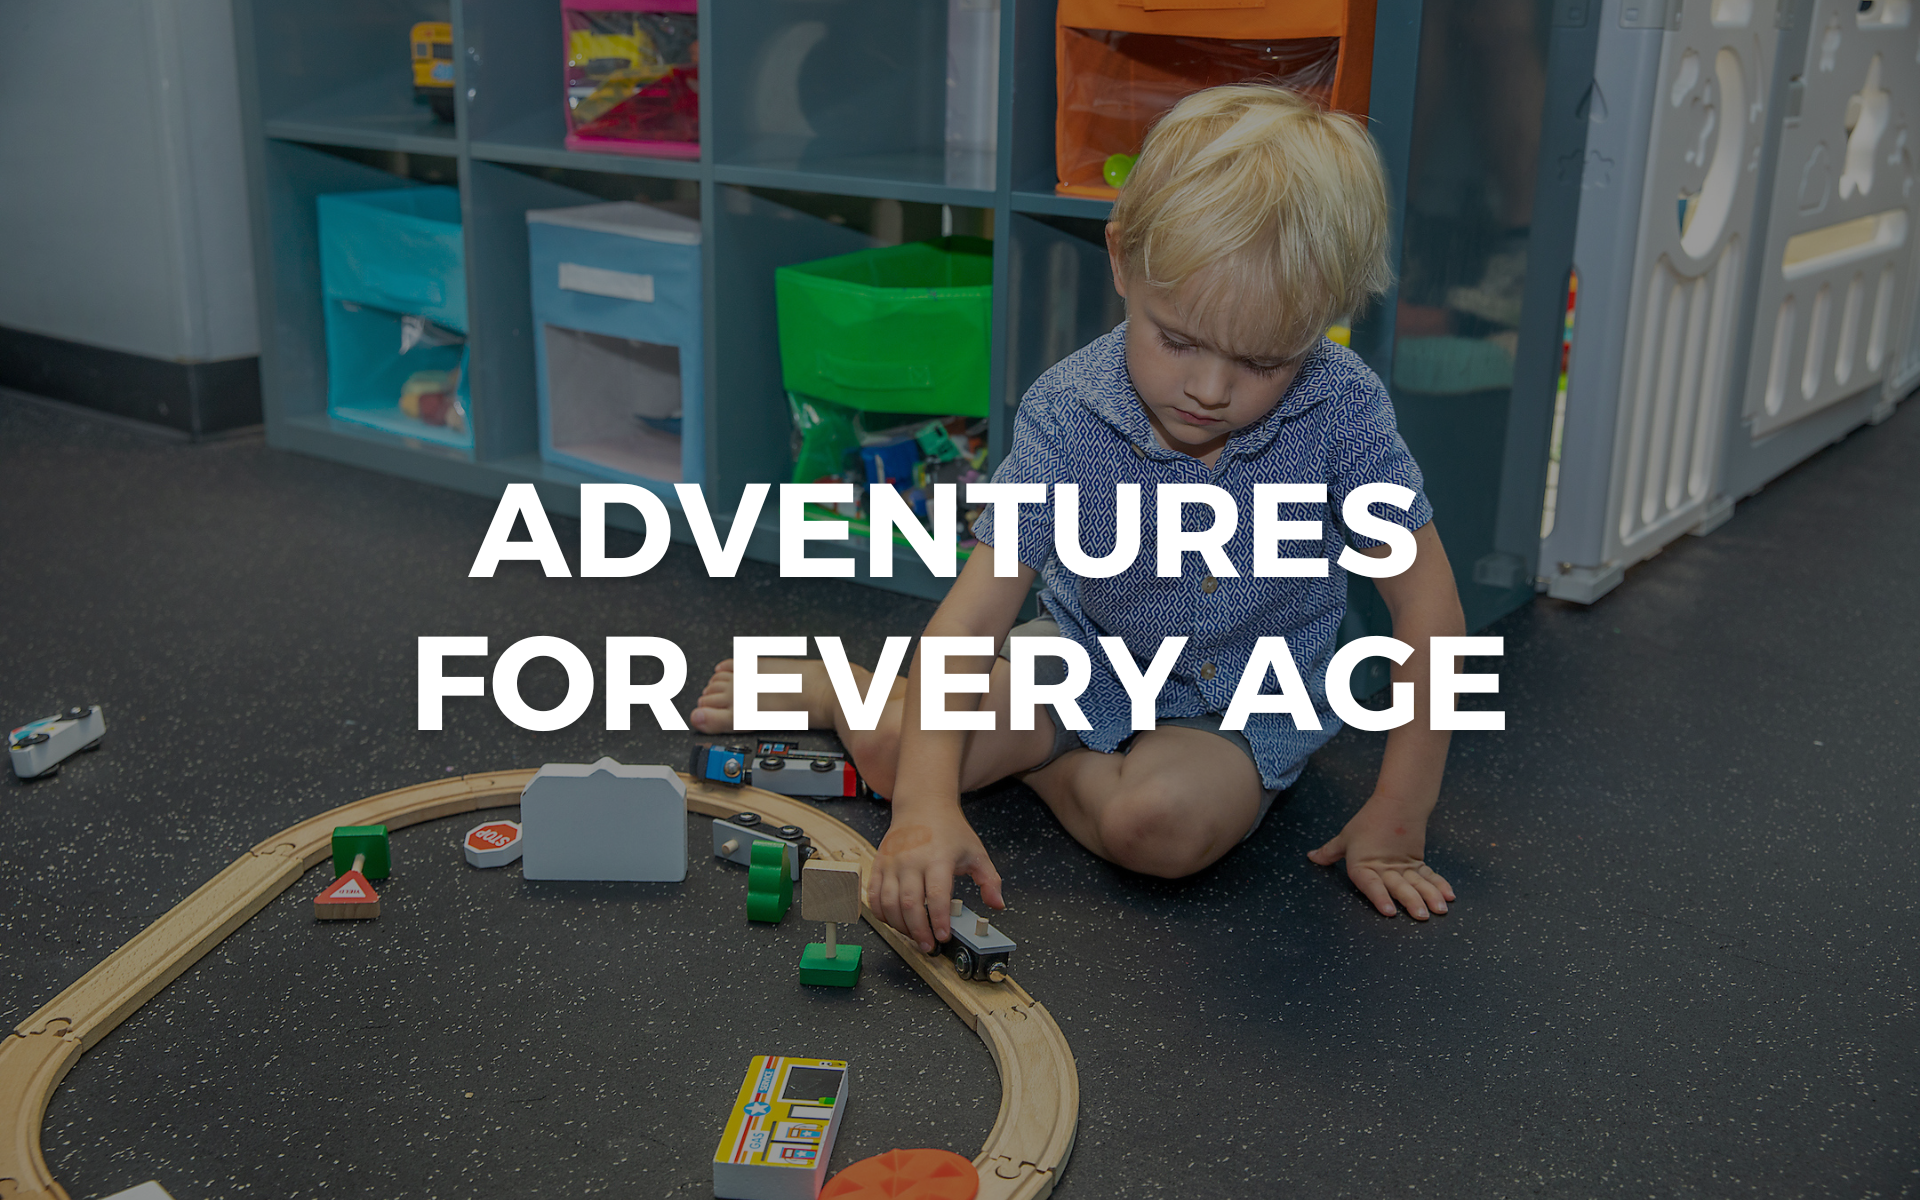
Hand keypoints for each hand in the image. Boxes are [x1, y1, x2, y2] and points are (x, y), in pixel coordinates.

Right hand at [868, 804, 1004, 953]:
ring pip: (889, 903)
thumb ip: (989, 880)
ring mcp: (892, 863)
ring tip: (914, 936)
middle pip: (909, 904)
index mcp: (938, 858)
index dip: (939, 920)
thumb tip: (997, 904)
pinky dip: (880, 913)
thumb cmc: (949, 829)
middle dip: (918, 931)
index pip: (937, 895)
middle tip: (928, 945)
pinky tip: (894, 921)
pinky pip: (874, 895)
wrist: (922, 805)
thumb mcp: (976, 852)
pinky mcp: (879, 864)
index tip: (943, 936)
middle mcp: (912, 860)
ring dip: (900, 926)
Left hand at [1307, 804, 1453, 919]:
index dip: (1379, 897)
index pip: (1370, 883)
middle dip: (1412, 901)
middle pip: (1399, 886)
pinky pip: (1429, 875)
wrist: (1396, 803)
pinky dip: (1440, 885)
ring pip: (1418, 883)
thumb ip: (1329, 852)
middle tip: (1422, 916)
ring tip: (1440, 909)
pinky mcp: (1417, 862)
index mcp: (1364, 865)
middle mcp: (1385, 868)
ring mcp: (1404, 866)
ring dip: (1430, 896)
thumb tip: (1312, 858)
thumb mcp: (1345, 838)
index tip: (1389, 911)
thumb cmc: (1367, 822)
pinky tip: (1449, 896)